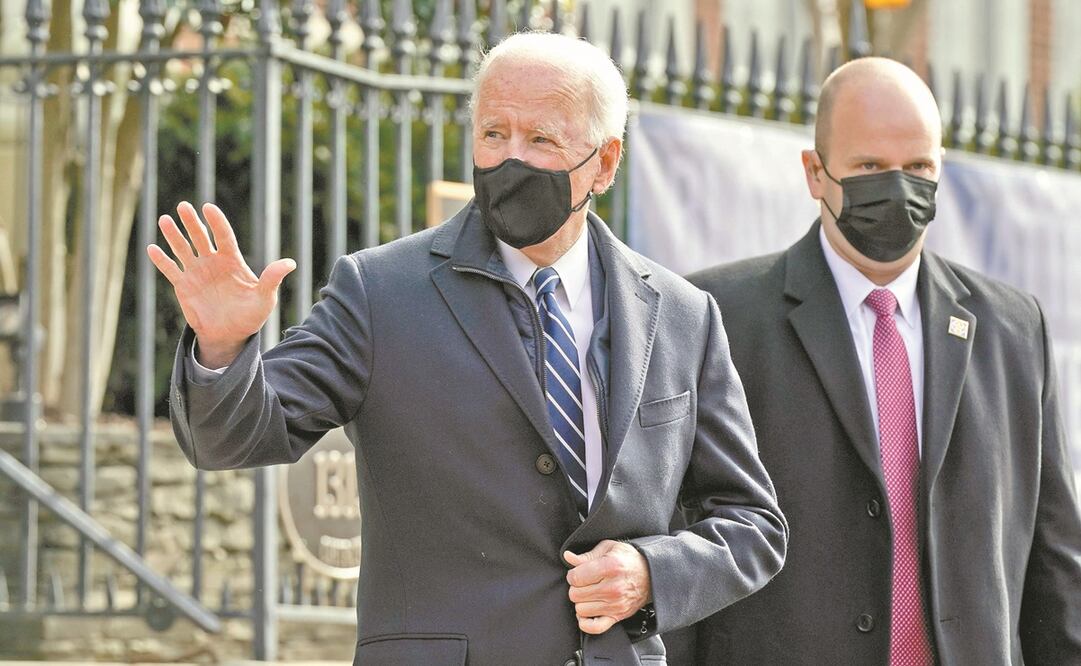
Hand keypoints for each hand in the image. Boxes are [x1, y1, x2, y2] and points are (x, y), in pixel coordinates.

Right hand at [147, 201, 294, 367]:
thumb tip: (290, 263)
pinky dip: (161, 260)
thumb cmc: (251, 316)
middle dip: (192, 222)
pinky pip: (170, 270)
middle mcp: (213, 262)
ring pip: (183, 249)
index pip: (224, 236)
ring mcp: (197, 272)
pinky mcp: (183, 285)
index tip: (208, 208)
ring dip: (174, 235)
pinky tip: (152, 248)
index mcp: (232, 261)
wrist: (230, 335)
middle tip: (183, 206)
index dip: (217, 222)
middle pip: (201, 237)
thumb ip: (272, 279)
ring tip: (164, 220)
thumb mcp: (265, 298)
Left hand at [564, 540, 651, 633]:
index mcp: (609, 567)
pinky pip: (594, 628)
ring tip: (590, 594)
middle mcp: (612, 587)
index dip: (572, 574)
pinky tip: (587, 612)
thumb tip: (567, 557)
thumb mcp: (609, 548)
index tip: (578, 572)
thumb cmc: (629, 559)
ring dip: (581, 602)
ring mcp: (615, 604)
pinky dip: (586, 622)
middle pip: (575, 594)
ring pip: (581, 610)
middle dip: (576, 587)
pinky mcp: (617, 616)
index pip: (575, 577)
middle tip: (585, 582)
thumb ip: (586, 555)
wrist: (651, 574)